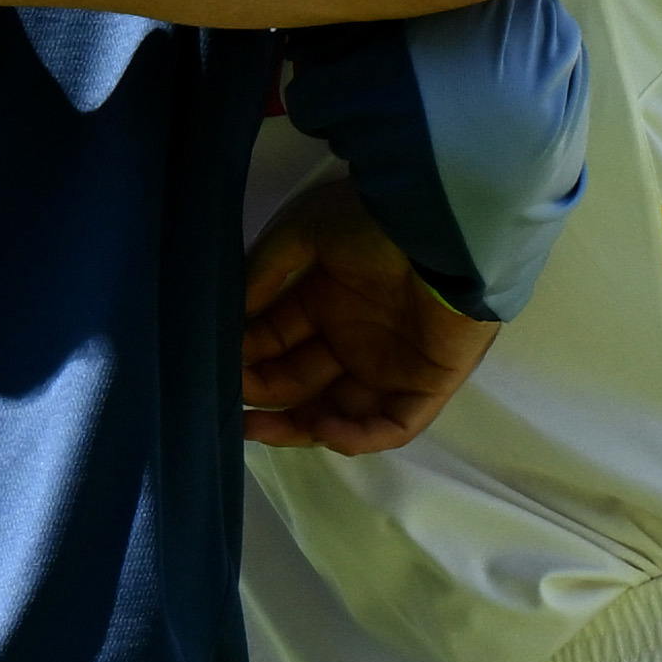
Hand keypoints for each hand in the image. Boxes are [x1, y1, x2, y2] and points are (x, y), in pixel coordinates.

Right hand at [241, 179, 499, 452]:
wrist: (443, 227)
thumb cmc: (374, 224)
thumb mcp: (305, 231)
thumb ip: (265, 272)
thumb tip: (234, 317)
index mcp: (329, 300)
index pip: (279, 343)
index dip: (248, 360)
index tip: (217, 373)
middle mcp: (356, 337)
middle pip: (303, 384)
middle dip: (263, 398)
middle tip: (231, 411)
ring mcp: (392, 366)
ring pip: (341, 413)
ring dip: (299, 427)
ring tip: (258, 430)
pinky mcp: (428, 386)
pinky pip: (393, 426)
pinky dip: (358, 437)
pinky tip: (322, 427)